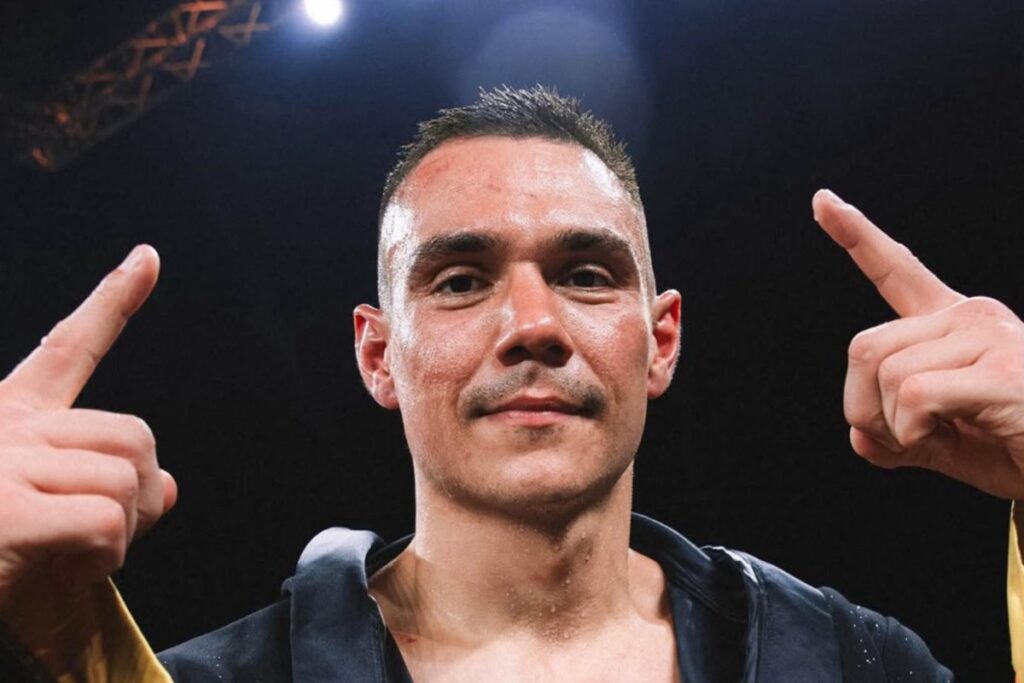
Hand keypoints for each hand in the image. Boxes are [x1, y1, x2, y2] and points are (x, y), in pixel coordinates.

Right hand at [0, 246, 175, 628]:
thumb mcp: (51, 517)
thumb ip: (105, 493)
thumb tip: (167, 486)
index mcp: (12, 419)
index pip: (69, 347)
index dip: (113, 301)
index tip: (146, 258)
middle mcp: (7, 429)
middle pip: (133, 435)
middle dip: (139, 492)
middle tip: (103, 532)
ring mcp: (3, 464)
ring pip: (125, 478)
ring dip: (119, 532)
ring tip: (70, 557)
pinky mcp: (6, 511)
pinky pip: (103, 521)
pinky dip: (102, 557)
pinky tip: (63, 569)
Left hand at [813, 189, 1023, 498]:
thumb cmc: (1019, 450)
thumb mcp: (946, 445)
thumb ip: (897, 436)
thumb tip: (860, 438)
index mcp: (954, 326)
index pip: (897, 271)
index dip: (856, 237)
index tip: (823, 202)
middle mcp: (970, 318)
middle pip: (864, 348)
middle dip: (864, 407)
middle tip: (907, 438)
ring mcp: (988, 337)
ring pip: (885, 373)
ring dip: (894, 427)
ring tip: (942, 438)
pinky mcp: (1001, 368)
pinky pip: (912, 396)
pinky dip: (914, 433)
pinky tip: (957, 436)